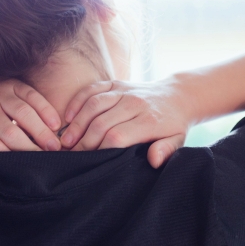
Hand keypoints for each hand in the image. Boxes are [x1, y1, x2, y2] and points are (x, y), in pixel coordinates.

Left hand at [0, 78, 61, 173]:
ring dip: (41, 130)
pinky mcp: (13, 83)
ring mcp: (0, 94)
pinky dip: (45, 109)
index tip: (26, 169)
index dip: (10, 157)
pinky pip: (32, 95)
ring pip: (24, 113)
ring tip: (55, 146)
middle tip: (48, 160)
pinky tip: (55, 124)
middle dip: (30, 147)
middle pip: (10, 131)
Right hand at [59, 79, 191, 167]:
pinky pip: (92, 89)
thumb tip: (153, 160)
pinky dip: (77, 101)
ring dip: (76, 124)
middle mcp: (134, 103)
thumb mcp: (177, 140)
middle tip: (72, 156)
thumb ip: (166, 150)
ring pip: (93, 105)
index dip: (100, 150)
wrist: (179, 96)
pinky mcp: (116, 83)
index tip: (91, 162)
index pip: (117, 137)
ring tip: (65, 141)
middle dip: (84, 142)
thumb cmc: (174, 124)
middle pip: (101, 123)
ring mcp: (124, 90)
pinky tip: (67, 117)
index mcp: (149, 121)